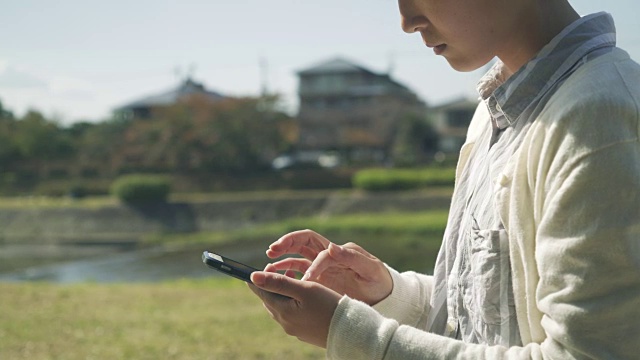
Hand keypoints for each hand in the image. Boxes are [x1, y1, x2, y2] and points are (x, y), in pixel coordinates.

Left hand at [248, 270, 340, 348]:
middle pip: (270, 301)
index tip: (259, 267)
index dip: (258, 279)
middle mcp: (286, 323)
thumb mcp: (304, 289)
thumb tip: (253, 277)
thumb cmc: (328, 306)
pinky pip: (292, 315)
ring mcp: (295, 329)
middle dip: (270, 285)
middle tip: (276, 269)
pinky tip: (302, 296)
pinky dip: (291, 302)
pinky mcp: (305, 332)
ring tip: (291, 278)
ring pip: (281, 308)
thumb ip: (279, 282)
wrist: (350, 330)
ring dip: (281, 293)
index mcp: (283, 312)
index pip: (262, 293)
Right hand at [266, 230, 392, 305]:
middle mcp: (328, 255)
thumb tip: (332, 246)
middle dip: (287, 243)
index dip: (312, 264)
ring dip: (282, 258)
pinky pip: (298, 271)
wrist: (383, 295)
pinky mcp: (318, 278)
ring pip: (297, 256)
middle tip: (272, 250)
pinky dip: (286, 272)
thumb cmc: (379, 281)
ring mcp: (322, 266)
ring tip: (268, 266)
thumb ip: (352, 257)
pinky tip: (278, 279)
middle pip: (303, 242)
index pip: (319, 251)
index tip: (309, 280)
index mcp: (340, 251)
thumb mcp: (371, 269)